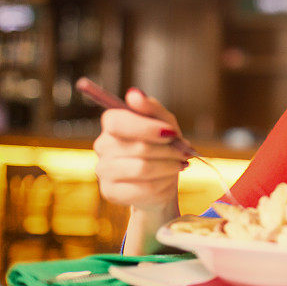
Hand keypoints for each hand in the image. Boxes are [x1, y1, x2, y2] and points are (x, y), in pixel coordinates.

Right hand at [94, 88, 190, 211]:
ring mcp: (103, 170)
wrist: (162, 179)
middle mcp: (103, 145)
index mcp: (112, 123)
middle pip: (137, 147)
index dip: (147, 128)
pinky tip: (167, 180)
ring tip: (179, 164)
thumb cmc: (163, 146)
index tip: (171, 134)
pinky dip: (163, 183)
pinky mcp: (110, 192)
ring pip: (142, 169)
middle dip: (168, 150)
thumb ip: (151, 108)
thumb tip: (134, 94)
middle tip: (184, 152)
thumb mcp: (164, 123)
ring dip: (169, 166)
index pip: (118, 122)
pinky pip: (143, 188)